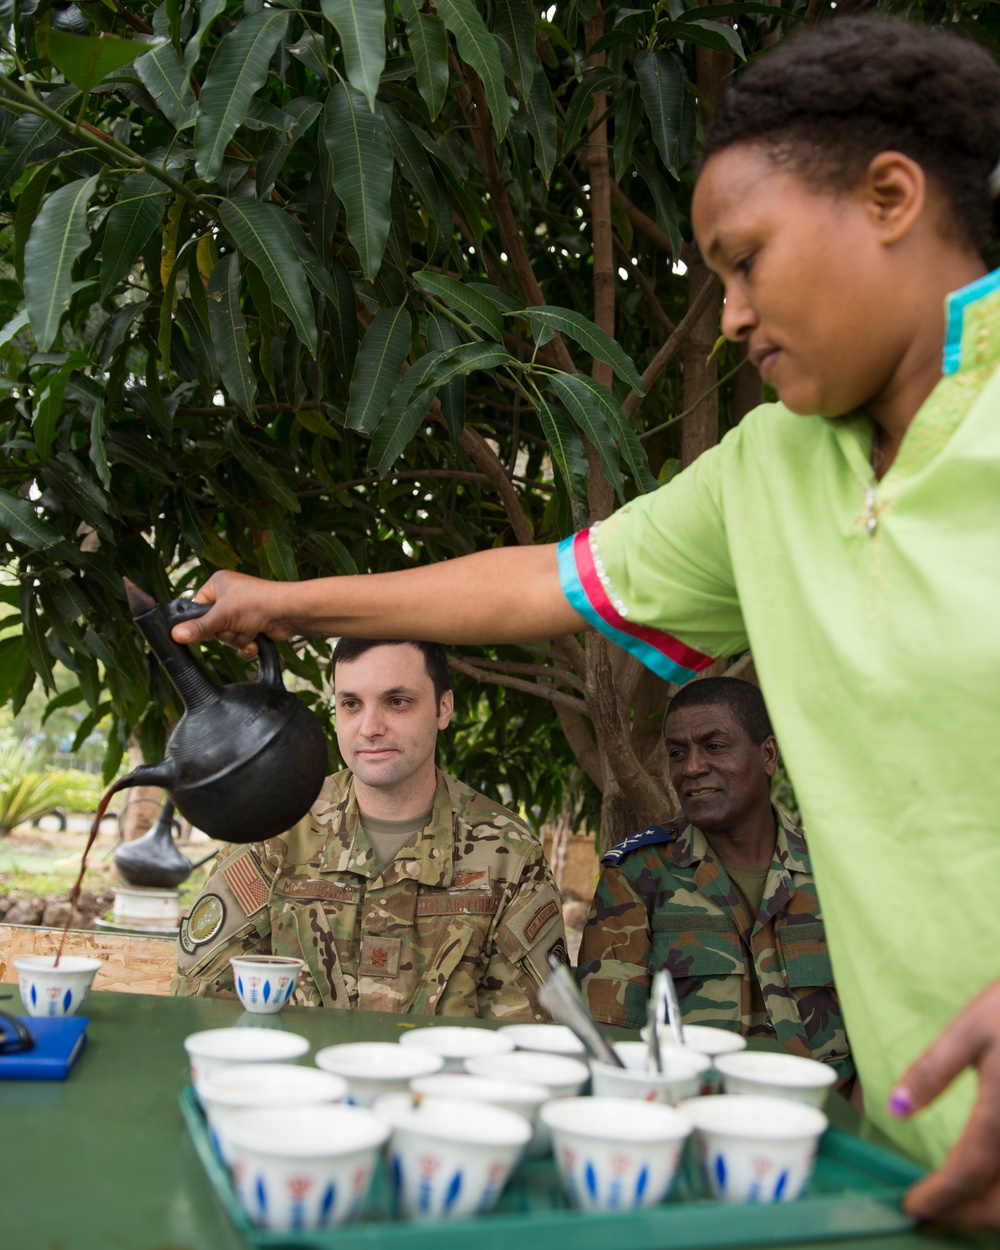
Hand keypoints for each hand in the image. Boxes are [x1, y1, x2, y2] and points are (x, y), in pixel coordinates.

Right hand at [170, 570, 294, 656]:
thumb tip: (174, 635)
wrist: (290, 613)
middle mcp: (228, 596)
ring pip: (226, 636)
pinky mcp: (253, 625)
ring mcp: (241, 612)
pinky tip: (256, 642)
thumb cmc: (257, 603)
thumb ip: (198, 628)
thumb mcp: (223, 616)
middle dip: (226, 632)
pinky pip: (240, 642)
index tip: (213, 625)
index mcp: (217, 584)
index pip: (197, 608)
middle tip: (236, 626)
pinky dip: (248, 645)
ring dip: (239, 639)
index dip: (203, 621)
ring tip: (250, 629)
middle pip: (212, 626)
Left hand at [891, 978, 999, 1227]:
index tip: (913, 1207)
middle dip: (966, 1215)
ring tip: (959, 1202)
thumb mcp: (971, 1028)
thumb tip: (898, 1110)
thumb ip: (934, 1070)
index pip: (967, 1174)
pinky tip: (993, 1183)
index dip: (939, 1198)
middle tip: (934, 1210)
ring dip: (993, 1212)